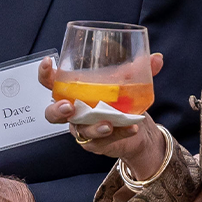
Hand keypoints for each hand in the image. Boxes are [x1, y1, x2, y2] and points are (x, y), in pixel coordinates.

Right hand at [39, 54, 166, 177]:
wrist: (137, 127)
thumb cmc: (121, 101)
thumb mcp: (129, 82)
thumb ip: (140, 70)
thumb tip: (156, 58)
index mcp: (73, 91)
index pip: (50, 82)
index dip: (45, 73)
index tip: (49, 63)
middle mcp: (73, 111)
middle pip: (52, 114)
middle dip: (57, 110)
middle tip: (69, 106)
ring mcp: (82, 128)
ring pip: (78, 130)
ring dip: (92, 127)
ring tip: (108, 123)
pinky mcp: (96, 143)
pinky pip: (102, 141)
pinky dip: (118, 134)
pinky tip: (131, 128)